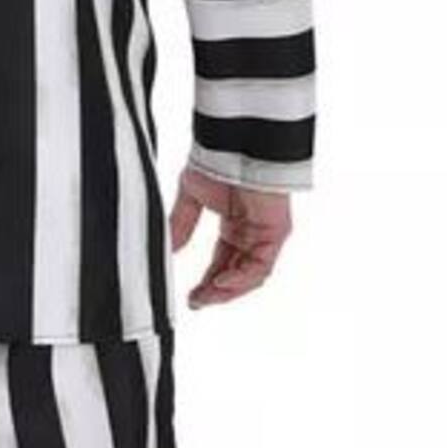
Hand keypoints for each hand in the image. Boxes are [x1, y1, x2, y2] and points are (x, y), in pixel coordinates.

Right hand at [168, 164, 293, 308]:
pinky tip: (221, 282)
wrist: (238, 145)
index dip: (207, 282)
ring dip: (228, 290)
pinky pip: (260, 265)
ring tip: (207, 297)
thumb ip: (181, 225)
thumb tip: (170, 249)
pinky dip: (241, 278)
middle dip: (216, 291)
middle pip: (236, 273)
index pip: (223, 262)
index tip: (193, 296)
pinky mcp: (276, 233)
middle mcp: (252, 233)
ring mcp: (265, 234)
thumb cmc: (219, 160)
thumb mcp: (191, 198)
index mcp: (235, 225)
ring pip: (250, 275)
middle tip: (198, 302)